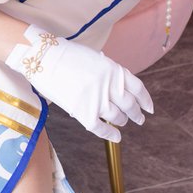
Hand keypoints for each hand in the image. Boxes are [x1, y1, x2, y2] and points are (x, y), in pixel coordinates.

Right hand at [5, 25, 152, 141]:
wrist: (43, 58)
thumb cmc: (65, 56)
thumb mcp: (94, 58)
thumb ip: (108, 73)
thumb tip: (115, 88)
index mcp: (114, 70)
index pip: (138, 89)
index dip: (145, 101)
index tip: (149, 108)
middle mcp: (110, 86)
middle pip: (130, 105)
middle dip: (136, 114)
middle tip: (139, 119)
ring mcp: (98, 100)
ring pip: (118, 118)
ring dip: (121, 121)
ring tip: (121, 122)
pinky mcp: (84, 113)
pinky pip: (102, 129)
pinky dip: (111, 135)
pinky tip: (116, 137)